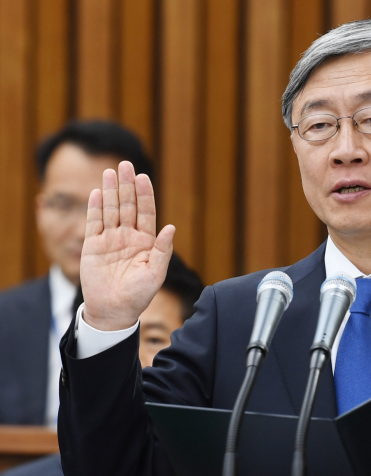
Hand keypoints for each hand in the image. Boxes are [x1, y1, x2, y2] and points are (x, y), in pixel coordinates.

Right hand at [80, 161, 175, 330]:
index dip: (145, 195)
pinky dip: (96, 208)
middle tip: (126, 164)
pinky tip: (98, 192)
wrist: (113, 311)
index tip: (144, 178)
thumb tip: (171, 227)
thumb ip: (163, 251)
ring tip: (111, 171)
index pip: (146, 213)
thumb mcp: (155, 274)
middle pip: (128, 206)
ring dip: (111, 191)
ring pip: (111, 210)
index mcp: (146, 242)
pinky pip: (94, 223)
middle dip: (128, 186)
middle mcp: (128, 237)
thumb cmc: (138, 296)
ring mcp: (110, 240)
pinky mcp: (93, 246)